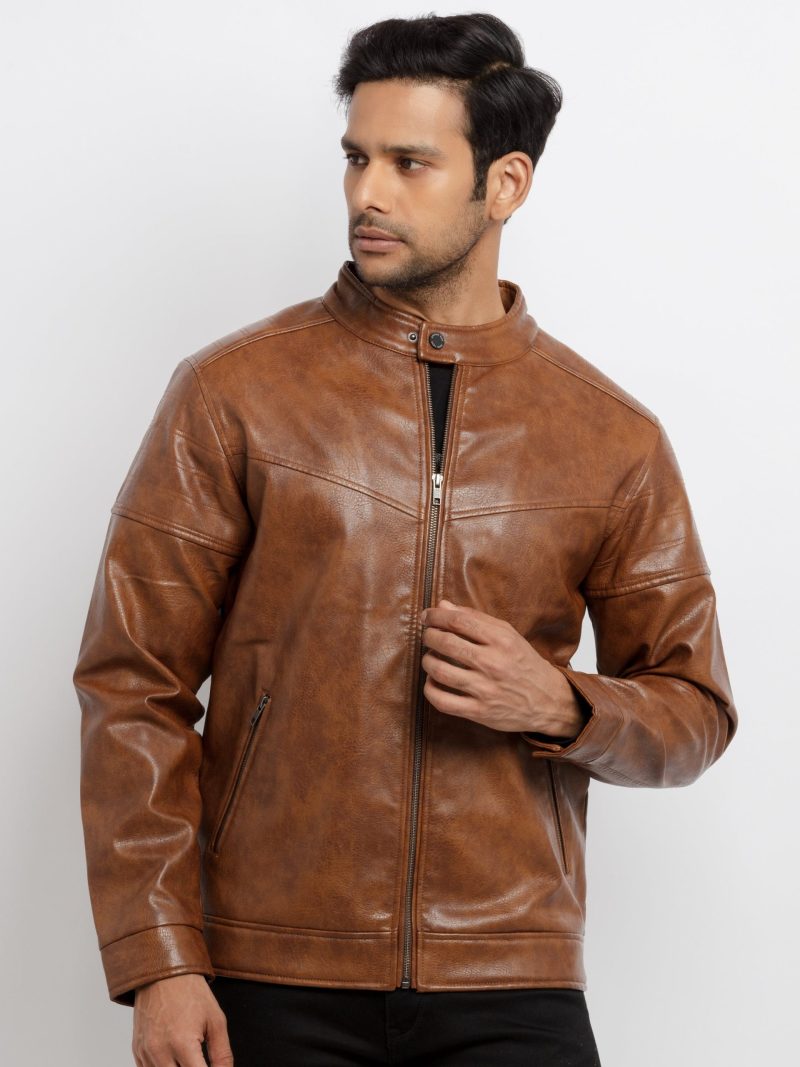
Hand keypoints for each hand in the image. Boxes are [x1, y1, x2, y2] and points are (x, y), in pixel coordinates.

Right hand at [132, 973, 232, 1066]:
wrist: (164, 973)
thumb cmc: (192, 993)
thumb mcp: (216, 1021)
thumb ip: (222, 1054)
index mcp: (183, 1044)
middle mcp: (160, 1052)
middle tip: (199, 1061)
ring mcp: (146, 1052)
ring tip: (188, 1059)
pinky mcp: (137, 1050)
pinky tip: (174, 1061)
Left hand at [419, 598, 587, 739]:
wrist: (547, 700)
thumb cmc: (523, 663)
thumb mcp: (507, 635)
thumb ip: (475, 618)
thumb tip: (443, 605)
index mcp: (501, 640)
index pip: (459, 621)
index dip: (436, 616)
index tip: (426, 616)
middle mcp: (493, 663)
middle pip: (446, 643)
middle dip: (429, 636)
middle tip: (427, 636)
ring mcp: (486, 689)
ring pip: (440, 671)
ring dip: (427, 661)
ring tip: (430, 658)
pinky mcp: (480, 712)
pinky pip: (443, 701)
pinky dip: (430, 690)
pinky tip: (432, 682)